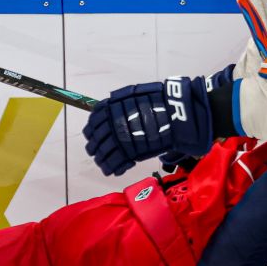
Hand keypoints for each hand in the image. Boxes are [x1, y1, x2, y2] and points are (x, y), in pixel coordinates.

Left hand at [83, 67, 234, 176]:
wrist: (175, 112)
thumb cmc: (159, 101)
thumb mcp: (134, 94)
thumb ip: (119, 103)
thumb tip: (108, 110)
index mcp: (110, 108)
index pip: (92, 124)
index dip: (91, 133)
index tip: (92, 137)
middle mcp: (112, 124)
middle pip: (96, 141)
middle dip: (95, 149)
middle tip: (97, 153)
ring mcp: (120, 139)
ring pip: (103, 154)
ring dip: (102, 161)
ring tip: (105, 165)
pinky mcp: (130, 152)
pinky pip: (116, 162)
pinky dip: (113, 168)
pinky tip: (113, 170)